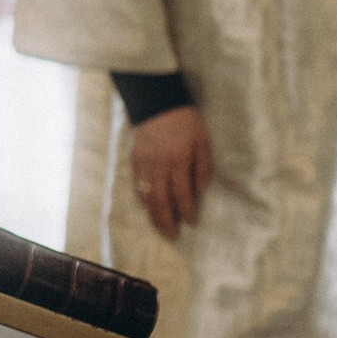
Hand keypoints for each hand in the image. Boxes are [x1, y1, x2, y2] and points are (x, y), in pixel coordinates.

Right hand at [128, 104, 211, 238]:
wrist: (157, 102)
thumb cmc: (186, 121)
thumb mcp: (202, 142)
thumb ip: (202, 168)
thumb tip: (199, 191)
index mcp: (178, 163)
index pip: (182, 195)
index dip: (187, 212)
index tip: (191, 224)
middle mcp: (159, 167)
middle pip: (162, 201)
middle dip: (168, 221)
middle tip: (173, 235)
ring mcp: (144, 164)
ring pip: (147, 196)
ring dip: (153, 215)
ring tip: (160, 227)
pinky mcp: (134, 159)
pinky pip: (137, 185)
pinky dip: (142, 199)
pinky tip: (147, 206)